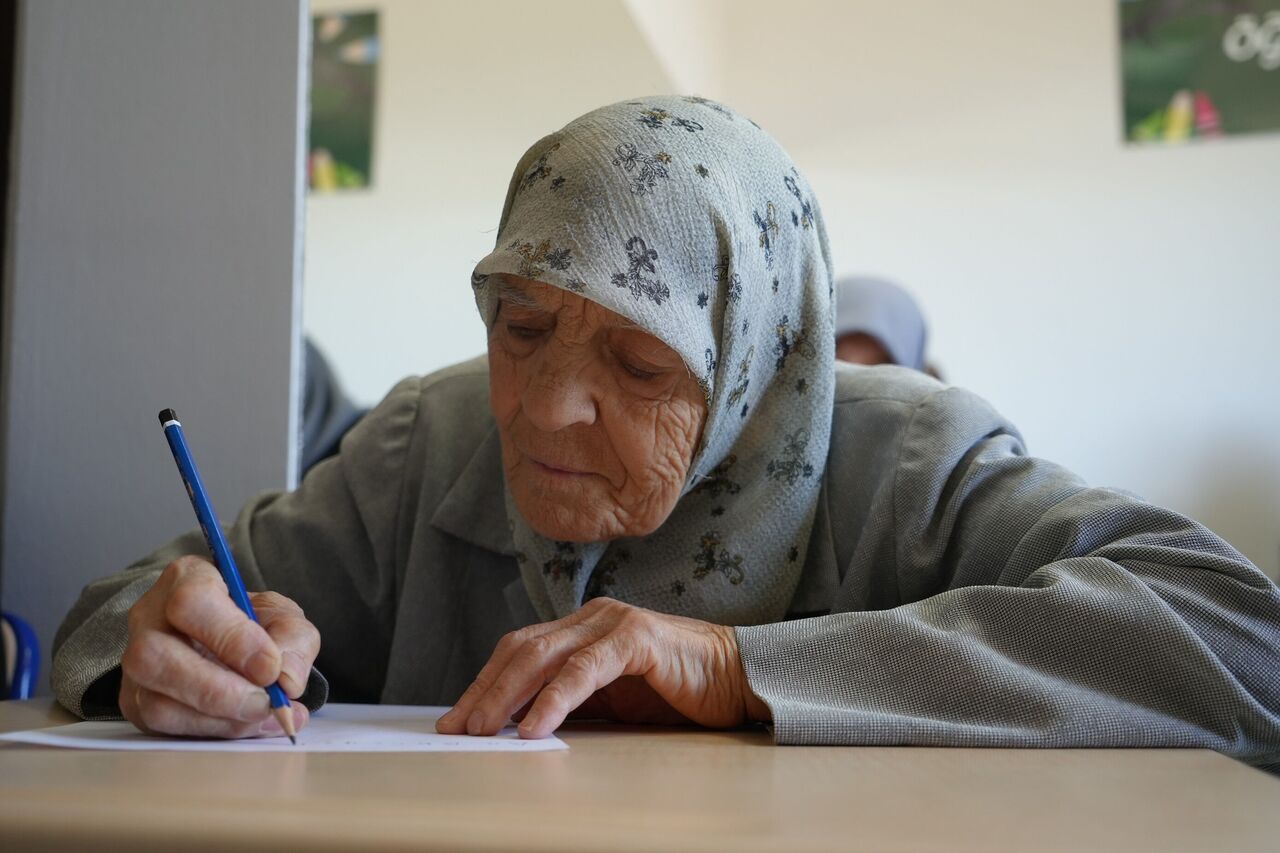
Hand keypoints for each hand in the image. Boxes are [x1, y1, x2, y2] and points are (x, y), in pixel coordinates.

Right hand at [119, 556, 318, 737]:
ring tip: (264, 716)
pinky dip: (214, 732)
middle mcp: (148, 619)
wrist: (225, 642)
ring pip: (156, 702)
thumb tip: (287, 679)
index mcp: (185, 579)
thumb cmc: (250, 621)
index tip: (270, 668)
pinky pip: (165, 729)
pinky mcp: (137, 703)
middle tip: (265, 703)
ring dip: (219, 719)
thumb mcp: (282, 616)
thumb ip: (294, 639)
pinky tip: (248, 726)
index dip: (232, 639)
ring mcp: (134, 665)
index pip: (192, 602)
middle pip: (155, 656)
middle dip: (218, 690)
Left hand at [436, 597, 770, 738]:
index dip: (485, 683)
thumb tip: (516, 728)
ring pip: (544, 655)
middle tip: (458, 728)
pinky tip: (535, 727)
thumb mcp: (613, 701)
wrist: (739, 679)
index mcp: (583, 628)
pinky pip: (584, 669)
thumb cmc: (677, 692)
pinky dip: (555, 699)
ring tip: (484, 729)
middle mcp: (593, 617)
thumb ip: (573, 702)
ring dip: (507, 695)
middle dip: (485, 690)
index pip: (520, 650)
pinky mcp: (637, 637)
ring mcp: (614, 622)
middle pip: (522, 649)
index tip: (457, 720)